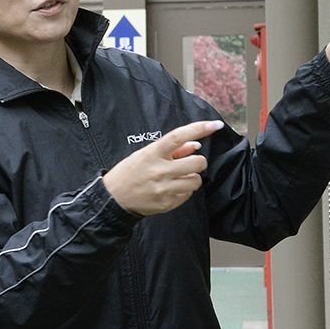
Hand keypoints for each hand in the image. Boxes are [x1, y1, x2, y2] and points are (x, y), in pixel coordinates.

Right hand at [102, 119, 223, 215]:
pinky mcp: (167, 203)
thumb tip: (195, 145)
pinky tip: (171, 189)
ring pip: (196, 181)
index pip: (178, 137)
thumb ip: (171, 150)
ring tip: (178, 178)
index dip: (198, 129)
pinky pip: (188, 195)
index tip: (215, 124)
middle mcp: (159, 171)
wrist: (114, 198)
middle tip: (189, 163)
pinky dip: (183, 191)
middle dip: (198, 162)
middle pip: (197, 163)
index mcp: (152, 154)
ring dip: (191, 178)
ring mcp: (163, 189)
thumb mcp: (145, 155)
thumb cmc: (130, 172)